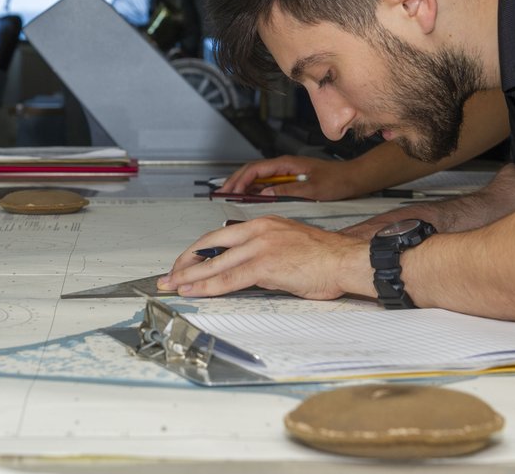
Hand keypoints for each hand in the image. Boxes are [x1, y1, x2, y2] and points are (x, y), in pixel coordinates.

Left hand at [157, 215, 373, 300]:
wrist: (344, 259)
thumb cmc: (323, 258)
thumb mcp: (287, 246)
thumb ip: (262, 254)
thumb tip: (243, 270)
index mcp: (263, 224)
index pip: (220, 235)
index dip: (199, 250)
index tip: (186, 261)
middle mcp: (258, 231)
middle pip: (210, 244)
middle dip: (186, 261)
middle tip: (170, 275)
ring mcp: (260, 246)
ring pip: (215, 263)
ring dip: (190, 276)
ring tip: (174, 285)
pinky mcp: (265, 264)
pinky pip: (229, 278)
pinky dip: (208, 286)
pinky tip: (195, 291)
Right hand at [221, 155, 366, 200]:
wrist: (352, 179)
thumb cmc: (337, 181)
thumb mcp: (312, 188)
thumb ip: (288, 190)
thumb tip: (265, 193)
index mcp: (286, 163)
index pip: (255, 169)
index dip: (240, 180)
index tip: (231, 191)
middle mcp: (283, 166)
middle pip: (251, 171)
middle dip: (235, 181)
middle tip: (222, 194)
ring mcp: (285, 172)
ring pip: (257, 177)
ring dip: (243, 186)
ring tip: (230, 197)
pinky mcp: (289, 180)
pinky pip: (266, 183)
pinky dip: (254, 190)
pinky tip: (249, 199)